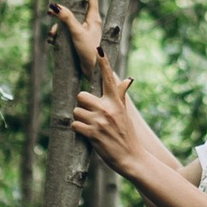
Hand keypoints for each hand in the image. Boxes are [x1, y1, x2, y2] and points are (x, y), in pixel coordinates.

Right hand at [49, 0, 105, 79]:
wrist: (93, 72)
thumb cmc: (89, 52)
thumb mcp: (76, 33)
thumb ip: (66, 18)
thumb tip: (55, 5)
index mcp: (94, 17)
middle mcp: (89, 21)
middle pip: (74, 7)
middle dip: (60, 10)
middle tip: (51, 10)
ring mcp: (83, 30)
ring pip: (66, 21)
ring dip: (56, 28)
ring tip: (52, 36)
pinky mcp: (77, 39)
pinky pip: (64, 32)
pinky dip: (57, 36)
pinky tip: (52, 42)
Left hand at [69, 49, 145, 169]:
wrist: (132, 157)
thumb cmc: (127, 135)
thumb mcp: (126, 113)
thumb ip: (121, 95)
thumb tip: (128, 79)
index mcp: (116, 101)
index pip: (109, 78)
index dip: (103, 63)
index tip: (98, 48)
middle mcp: (108, 108)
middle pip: (81, 96)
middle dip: (82, 105)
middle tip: (90, 115)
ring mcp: (100, 121)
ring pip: (76, 112)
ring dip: (80, 120)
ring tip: (92, 128)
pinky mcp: (93, 134)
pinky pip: (74, 125)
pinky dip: (77, 130)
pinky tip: (87, 135)